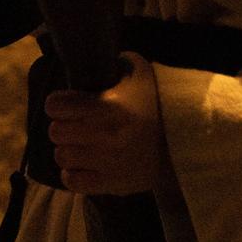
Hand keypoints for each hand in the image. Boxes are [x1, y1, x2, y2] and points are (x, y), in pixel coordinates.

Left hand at [43, 55, 165, 195]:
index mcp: (108, 107)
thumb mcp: (142, 75)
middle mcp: (104, 135)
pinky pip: (73, 182)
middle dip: (63, 127)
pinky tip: (83, 165)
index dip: (58, 104)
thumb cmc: (157, 107)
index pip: (57, 106)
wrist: (185, 143)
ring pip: (62, 156)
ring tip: (80, 146)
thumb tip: (99, 57)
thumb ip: (119, 62)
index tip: (65, 105)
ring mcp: (106, 162)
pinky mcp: (111, 184)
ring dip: (68, 150)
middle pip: (56, 132)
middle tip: (74, 126)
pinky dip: (73, 174)